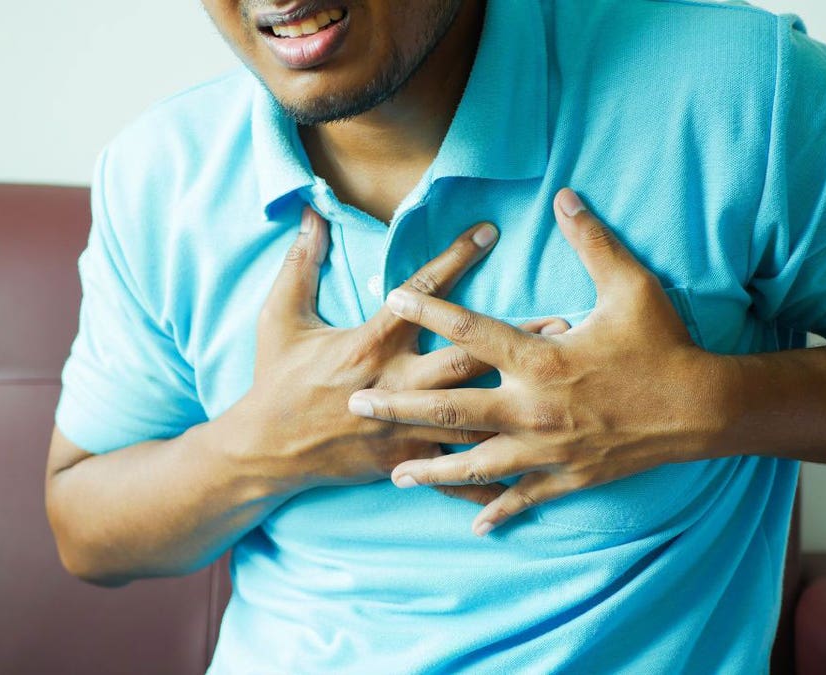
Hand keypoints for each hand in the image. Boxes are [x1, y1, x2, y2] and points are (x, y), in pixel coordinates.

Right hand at [235, 205, 569, 505]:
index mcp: (368, 344)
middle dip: (515, 339)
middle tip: (562, 322)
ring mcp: (403, 426)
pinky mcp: (405, 459)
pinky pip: (456, 469)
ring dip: (520, 399)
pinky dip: (494, 474)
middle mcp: (395, 383)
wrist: (264, 449)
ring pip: (473, 414)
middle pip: (466, 358)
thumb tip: (312, 215)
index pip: (420, 295)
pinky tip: (533, 472)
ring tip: (561, 385)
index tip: (489, 232)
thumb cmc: (274, 379)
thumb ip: (301, 265)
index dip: (455, 259)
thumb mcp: (279, 317)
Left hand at [345, 188, 728, 535]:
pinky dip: (497, 512)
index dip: (429, 311)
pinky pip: (523, 498)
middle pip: (450, 409)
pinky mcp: (566, 476)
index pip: (471, 331)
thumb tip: (566, 196)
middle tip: (357, 405)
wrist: (703, 408)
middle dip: (399, 407)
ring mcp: (547, 449)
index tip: (391, 299)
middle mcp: (533, 408)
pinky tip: (471, 525)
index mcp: (540, 359)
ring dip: (431, 470)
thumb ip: (592, 241)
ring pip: (475, 464)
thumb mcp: (631, 286)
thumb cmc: (664, 344)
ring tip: (395, 474)